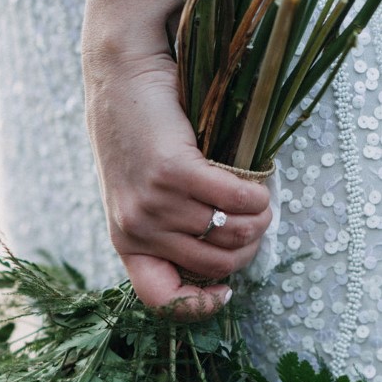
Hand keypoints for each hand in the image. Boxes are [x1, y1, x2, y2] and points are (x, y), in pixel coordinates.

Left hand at [82, 14, 272, 318]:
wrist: (121, 73)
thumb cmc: (138, 134)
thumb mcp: (140, 193)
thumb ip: (167, 228)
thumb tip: (225, 262)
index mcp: (126, 242)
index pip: (159, 300)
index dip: (197, 308)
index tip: (224, 292)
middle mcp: (137, 229)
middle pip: (216, 264)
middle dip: (247, 249)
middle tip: (255, 225)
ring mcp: (154, 202)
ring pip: (230, 233)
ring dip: (259, 219)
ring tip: (260, 202)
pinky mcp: (173, 171)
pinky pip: (234, 200)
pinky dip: (256, 196)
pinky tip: (260, 185)